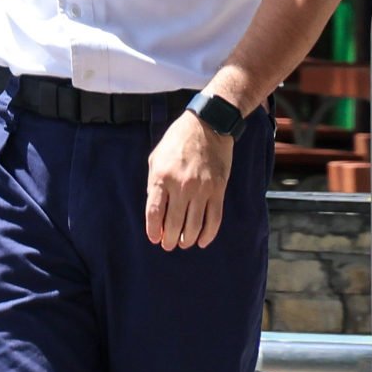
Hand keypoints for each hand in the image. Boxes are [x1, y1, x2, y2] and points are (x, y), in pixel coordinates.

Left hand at [144, 110, 232, 249]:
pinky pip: (214, 219)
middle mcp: (181, 186)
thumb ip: (153, 183)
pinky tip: (202, 241)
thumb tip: (156, 209)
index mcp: (161, 178)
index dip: (153, 230)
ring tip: (183, 244)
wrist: (208, 126)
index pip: (154, 213)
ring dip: (188, 239)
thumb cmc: (177, 141)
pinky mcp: (218, 190)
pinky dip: (208, 234)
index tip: (154, 239)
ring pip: (194, 225)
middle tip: (168, 245)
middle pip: (174, 223)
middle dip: (170, 239)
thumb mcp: (156, 158)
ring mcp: (202, 189)